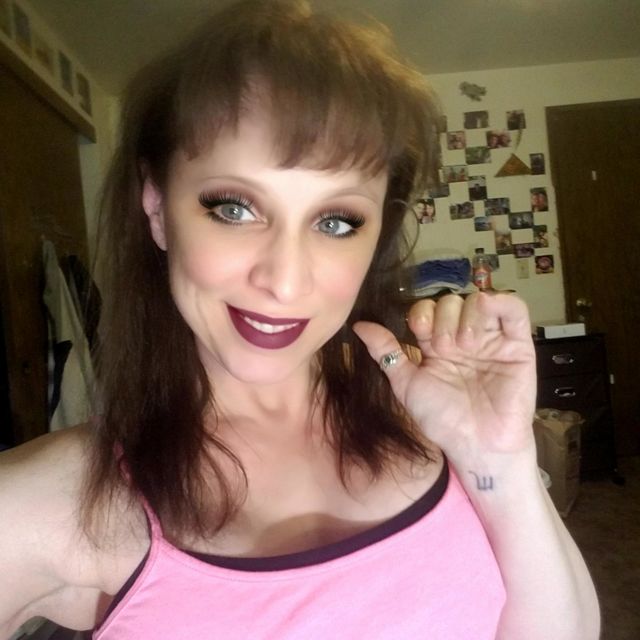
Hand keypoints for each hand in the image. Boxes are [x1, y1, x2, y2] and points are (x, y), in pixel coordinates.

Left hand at [353, 293, 536, 461]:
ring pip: (477, 301)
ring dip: (466, 316)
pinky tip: (486, 311)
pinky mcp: (518, 344)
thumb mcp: (406, 384)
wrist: (476, 444)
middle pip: (450, 302)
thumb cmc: (442, 419)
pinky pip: (514, 308)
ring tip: (465, 346)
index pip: (427, 310)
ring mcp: (491, 339)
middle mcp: (463, 338)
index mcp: (436, 345)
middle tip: (445, 350)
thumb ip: (386, 352)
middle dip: (443, 320)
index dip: (421, 314)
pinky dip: (499, 301)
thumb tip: (359, 325)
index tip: (418, 332)